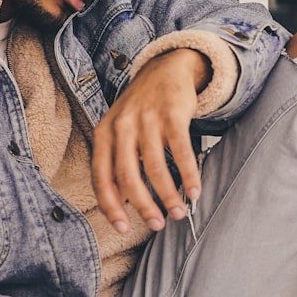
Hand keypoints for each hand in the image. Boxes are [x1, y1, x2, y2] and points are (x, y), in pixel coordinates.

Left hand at [91, 49, 208, 233]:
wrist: (165, 69)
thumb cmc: (139, 110)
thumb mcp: (118, 130)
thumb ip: (116, 162)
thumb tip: (121, 204)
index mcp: (103, 133)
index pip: (101, 176)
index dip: (110, 205)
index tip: (123, 227)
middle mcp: (122, 126)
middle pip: (128, 176)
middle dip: (143, 206)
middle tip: (157, 225)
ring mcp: (146, 119)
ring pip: (155, 167)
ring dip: (168, 196)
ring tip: (179, 213)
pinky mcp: (172, 114)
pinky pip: (181, 152)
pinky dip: (189, 175)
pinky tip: (195, 192)